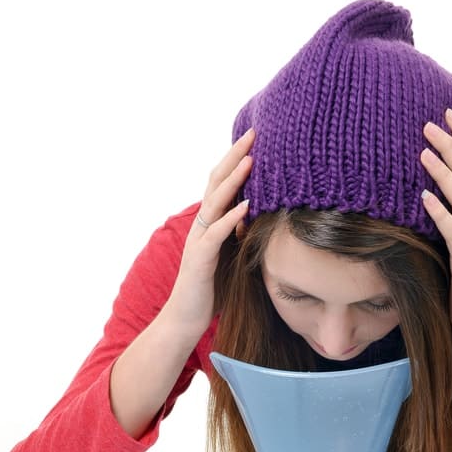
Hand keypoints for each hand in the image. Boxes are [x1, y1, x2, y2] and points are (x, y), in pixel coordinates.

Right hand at [167, 128, 254, 333]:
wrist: (187, 318)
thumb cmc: (213, 288)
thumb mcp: (234, 255)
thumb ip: (243, 233)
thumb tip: (264, 216)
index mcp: (212, 222)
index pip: (225, 183)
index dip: (238, 159)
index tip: (259, 138)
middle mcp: (203, 225)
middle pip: (217, 182)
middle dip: (235, 156)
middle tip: (253, 133)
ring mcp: (199, 240)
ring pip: (215, 202)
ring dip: (234, 180)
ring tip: (251, 160)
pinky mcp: (200, 260)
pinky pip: (216, 234)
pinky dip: (231, 218)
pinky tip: (246, 206)